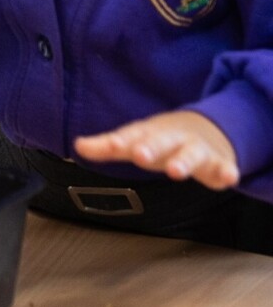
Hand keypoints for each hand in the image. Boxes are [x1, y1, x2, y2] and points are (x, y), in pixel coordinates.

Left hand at [75, 109, 241, 188]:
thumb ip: (107, 146)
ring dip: (184, 161)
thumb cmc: (160, 140)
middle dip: (150, 148)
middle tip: (140, 154)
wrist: (205, 129)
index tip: (112, 146)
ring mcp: (196, 150)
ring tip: (176, 171)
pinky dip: (226, 172)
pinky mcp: (218, 164)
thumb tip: (78, 147)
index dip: (119, 142)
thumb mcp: (134, 140)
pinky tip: (228, 176)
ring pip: (191, 155)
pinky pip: (224, 168)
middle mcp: (171, 140)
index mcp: (148, 134)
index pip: (130, 137)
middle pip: (160, 142)